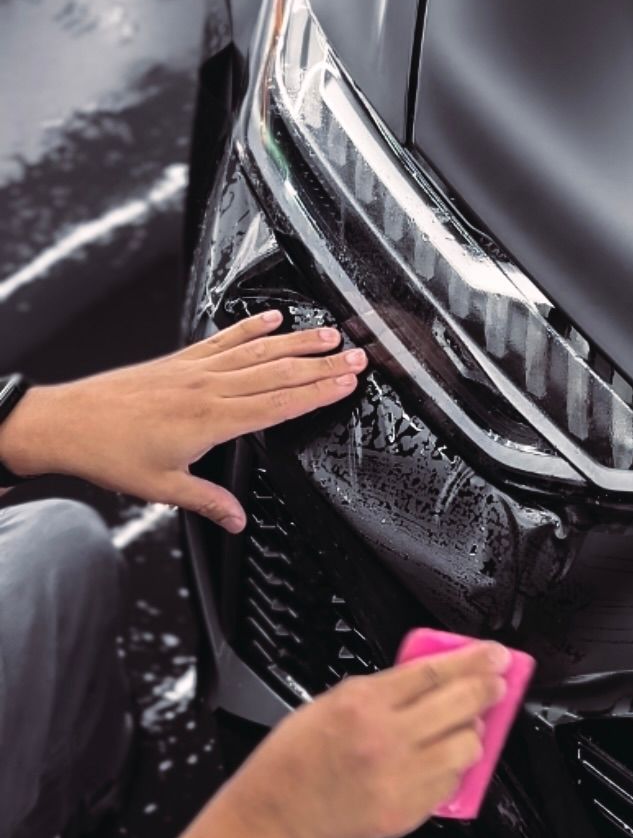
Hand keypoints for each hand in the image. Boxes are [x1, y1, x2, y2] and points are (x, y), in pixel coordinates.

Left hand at [0, 311, 365, 530]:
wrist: (68, 422)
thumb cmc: (111, 454)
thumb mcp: (163, 488)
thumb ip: (208, 501)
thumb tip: (239, 520)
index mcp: (211, 420)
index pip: (278, 404)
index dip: (318, 393)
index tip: (348, 384)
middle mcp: (209, 388)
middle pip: (278, 373)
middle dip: (322, 365)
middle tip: (358, 357)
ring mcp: (196, 369)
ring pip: (258, 352)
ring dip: (298, 342)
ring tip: (331, 335)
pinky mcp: (181, 360)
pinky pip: (224, 339)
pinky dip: (251, 327)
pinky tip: (274, 318)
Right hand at [227, 643, 510, 837]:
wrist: (276, 812)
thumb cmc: (298, 756)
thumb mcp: (334, 701)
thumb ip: (386, 689)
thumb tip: (435, 678)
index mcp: (364, 703)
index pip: (434, 672)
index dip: (472, 660)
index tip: (495, 655)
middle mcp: (386, 739)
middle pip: (459, 704)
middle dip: (487, 689)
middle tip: (497, 683)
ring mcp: (399, 778)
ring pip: (466, 746)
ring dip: (472, 733)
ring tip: (465, 729)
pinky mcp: (407, 812)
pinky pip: (450, 784)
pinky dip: (452, 770)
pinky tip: (440, 763)